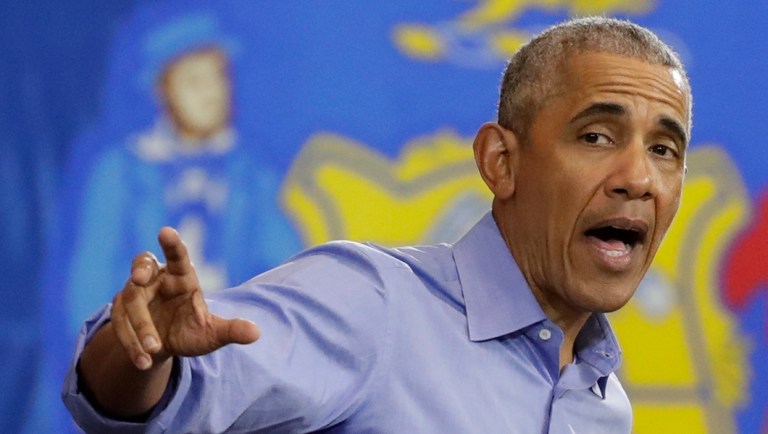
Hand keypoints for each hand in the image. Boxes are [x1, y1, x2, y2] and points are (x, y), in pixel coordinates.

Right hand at [111, 227, 259, 369]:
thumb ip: (231, 330)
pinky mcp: (120, 311)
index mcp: (182, 277)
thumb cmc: (192, 331)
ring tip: (154, 349)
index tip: (166, 231)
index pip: (177, 256)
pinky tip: (144, 361)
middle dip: (139, 270)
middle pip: (142, 266)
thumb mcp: (213, 334)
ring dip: (140, 326)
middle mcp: (157, 280)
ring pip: (130, 301)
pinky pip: (119, 323)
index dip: (172, 244)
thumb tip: (257, 333)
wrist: (164, 349)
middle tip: (138, 279)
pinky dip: (130, 343)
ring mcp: (135, 293)